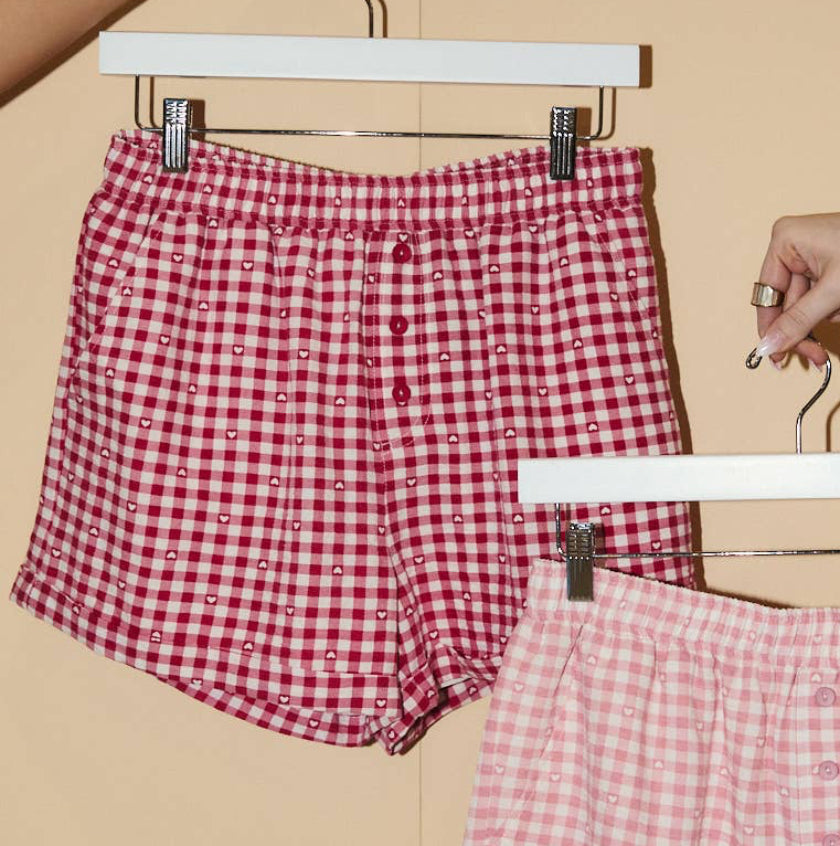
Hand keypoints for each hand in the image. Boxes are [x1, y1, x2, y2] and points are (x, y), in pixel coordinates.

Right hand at [754, 213, 839, 368]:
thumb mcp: (834, 291)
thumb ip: (799, 320)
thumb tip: (769, 344)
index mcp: (785, 241)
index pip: (766, 294)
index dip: (770, 328)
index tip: (774, 354)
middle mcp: (793, 247)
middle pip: (785, 303)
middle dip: (804, 329)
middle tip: (815, 357)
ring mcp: (810, 256)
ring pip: (804, 305)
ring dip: (825, 318)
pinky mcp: (826, 265)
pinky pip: (819, 298)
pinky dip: (833, 309)